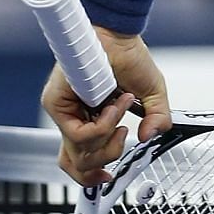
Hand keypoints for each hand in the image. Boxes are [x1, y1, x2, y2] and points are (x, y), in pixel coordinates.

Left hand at [43, 28, 173, 184]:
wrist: (119, 36)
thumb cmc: (131, 58)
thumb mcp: (153, 94)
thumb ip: (158, 118)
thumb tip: (150, 137)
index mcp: (89, 120)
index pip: (77, 159)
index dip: (89, 175)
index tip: (108, 177)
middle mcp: (73, 119)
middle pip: (75, 163)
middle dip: (105, 159)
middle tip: (123, 137)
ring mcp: (63, 113)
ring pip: (79, 152)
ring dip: (108, 138)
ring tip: (122, 116)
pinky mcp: (56, 105)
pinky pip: (79, 134)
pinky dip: (104, 125)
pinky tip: (116, 106)